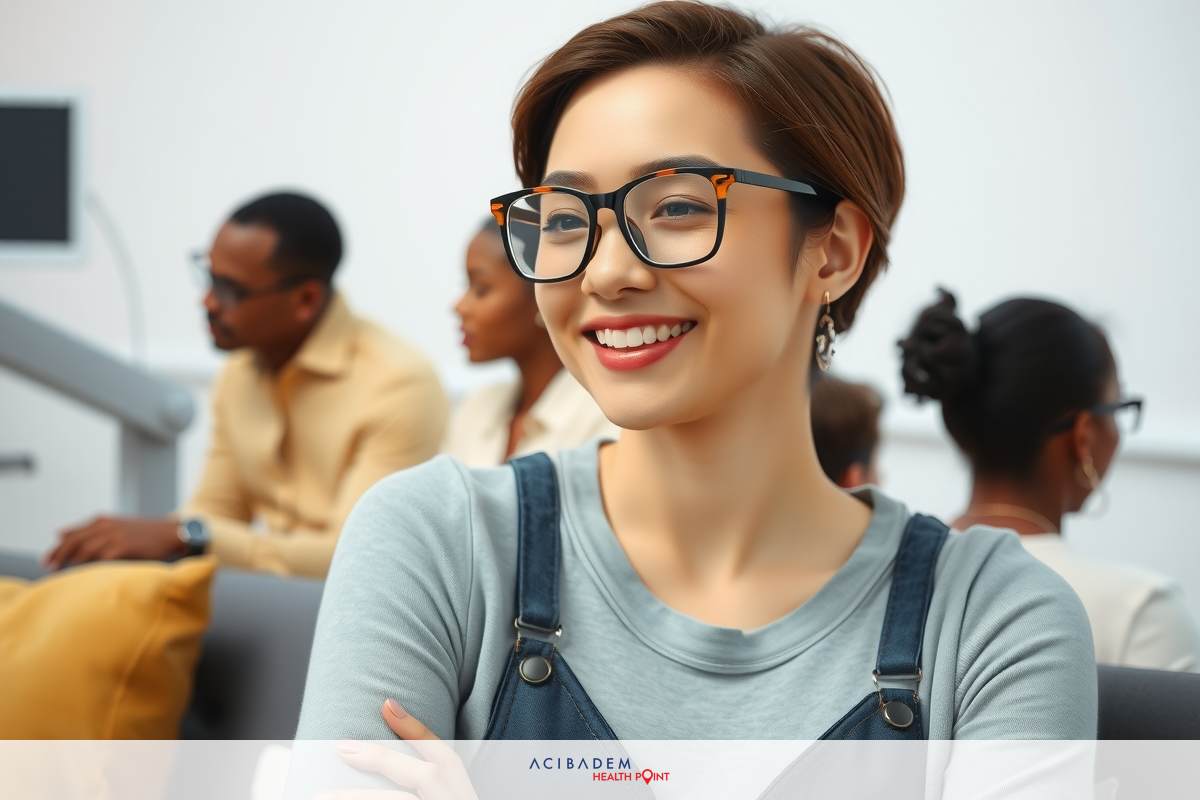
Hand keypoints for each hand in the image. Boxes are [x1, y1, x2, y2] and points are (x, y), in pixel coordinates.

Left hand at [42, 516, 184, 569]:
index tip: (46, 560)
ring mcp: (115, 536)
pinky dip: (91, 565)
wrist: (170, 533)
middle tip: (49, 567)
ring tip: (62, 572)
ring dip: (71, 561)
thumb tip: (59, 533)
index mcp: (102, 521)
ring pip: (85, 549)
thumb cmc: (142, 533)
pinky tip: (84, 573)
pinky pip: (101, 557)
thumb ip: (88, 530)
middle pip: (75, 541)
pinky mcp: (125, 547)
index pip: (72, 534)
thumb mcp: (114, 526)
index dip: (57, 548)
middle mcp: (107, 526)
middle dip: (59, 554)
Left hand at [314, 700, 477, 799]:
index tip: (388, 704)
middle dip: (383, 759)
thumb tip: (385, 772)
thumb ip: (429, 790)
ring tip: (320, 795)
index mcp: (466, 798)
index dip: (418, 731)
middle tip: (342, 747)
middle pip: (428, 775)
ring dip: (357, 797)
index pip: (448, 761)